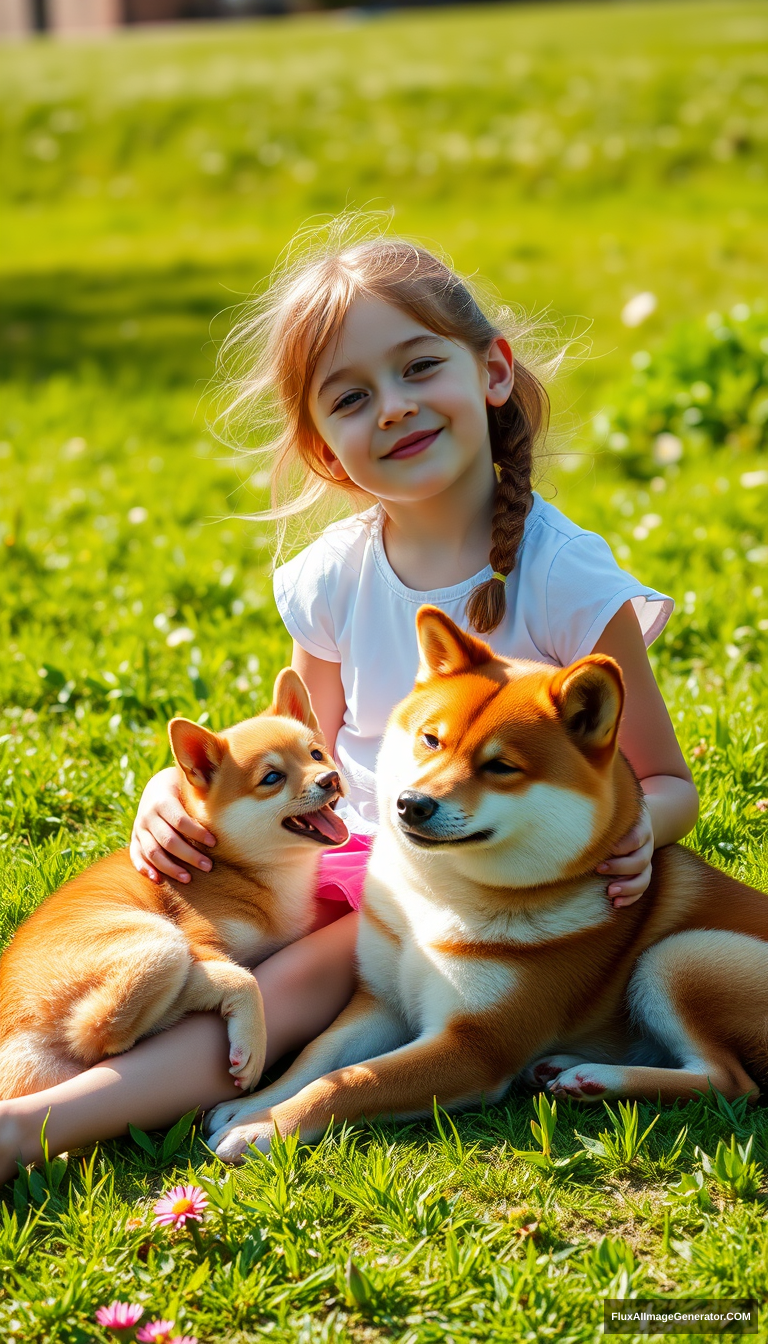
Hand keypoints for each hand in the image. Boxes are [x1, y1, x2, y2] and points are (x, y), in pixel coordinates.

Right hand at [129, 766, 214, 882]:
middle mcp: (148, 815)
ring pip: (152, 852)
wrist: (157, 785)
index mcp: (162, 800)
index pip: (180, 820)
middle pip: (168, 840)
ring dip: (170, 867)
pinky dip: (145, 869)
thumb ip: (202, 790)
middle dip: (189, 855)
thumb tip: (227, 797)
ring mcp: (139, 828)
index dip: (197, 833)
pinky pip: (136, 855)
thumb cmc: (183, 786)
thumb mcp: (189, 783)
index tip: (214, 842)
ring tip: (188, 878)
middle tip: (208, 866)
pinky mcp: (135, 838)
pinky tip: (158, 880)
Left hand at [596, 798, 653, 907]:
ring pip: (644, 877)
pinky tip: (615, 903)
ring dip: (627, 887)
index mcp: (640, 826)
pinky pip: (642, 889)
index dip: (622, 846)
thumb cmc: (617, 814)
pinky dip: (630, 898)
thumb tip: (573, 818)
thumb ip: (602, 814)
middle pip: (640, 860)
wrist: (637, 819)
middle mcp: (646, 845)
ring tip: (609, 892)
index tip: (606, 849)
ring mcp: (646, 860)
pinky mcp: (643, 873)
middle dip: (620, 867)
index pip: (636, 837)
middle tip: (598, 869)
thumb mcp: (614, 809)